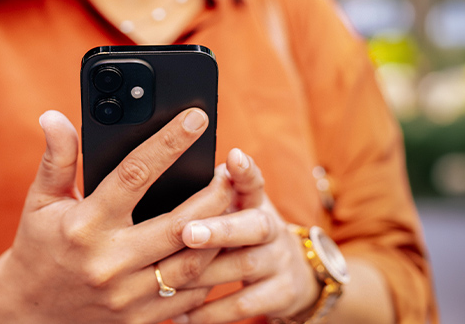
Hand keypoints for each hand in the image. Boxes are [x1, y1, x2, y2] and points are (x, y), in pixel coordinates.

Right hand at [0, 108, 234, 323]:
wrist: (31, 315)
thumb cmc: (39, 248)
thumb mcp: (41, 201)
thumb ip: (57, 158)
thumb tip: (54, 116)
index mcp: (86, 225)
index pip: (134, 174)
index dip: (169, 142)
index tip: (195, 119)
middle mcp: (110, 262)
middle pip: (180, 224)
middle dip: (214, 194)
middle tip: (231, 171)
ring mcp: (128, 296)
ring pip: (193, 264)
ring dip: (220, 234)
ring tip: (233, 206)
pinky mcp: (141, 321)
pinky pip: (189, 295)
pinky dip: (208, 270)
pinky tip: (218, 247)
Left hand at [173, 149, 319, 323]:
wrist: (295, 276)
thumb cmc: (244, 234)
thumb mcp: (236, 209)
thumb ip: (212, 193)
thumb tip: (169, 165)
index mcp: (256, 202)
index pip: (254, 180)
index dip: (246, 170)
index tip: (233, 157)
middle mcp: (272, 228)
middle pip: (254, 226)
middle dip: (221, 229)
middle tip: (188, 232)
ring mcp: (279, 262)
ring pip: (244, 266)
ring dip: (205, 273)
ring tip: (171, 278)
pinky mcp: (280, 294)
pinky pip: (243, 305)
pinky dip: (210, 312)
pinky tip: (181, 314)